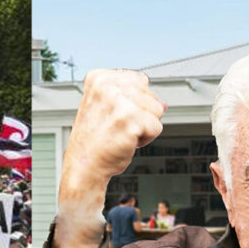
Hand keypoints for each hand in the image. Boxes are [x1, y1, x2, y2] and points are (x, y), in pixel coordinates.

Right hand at [53, 70, 166, 247]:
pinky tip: (125, 143)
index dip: (132, 103)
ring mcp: (119, 102)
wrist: (83, 169)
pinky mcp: (131, 119)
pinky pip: (157, 127)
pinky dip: (145, 140)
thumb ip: (134, 99)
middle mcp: (107, 85)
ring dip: (143, 126)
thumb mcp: (107, 111)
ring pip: (157, 109)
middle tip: (116, 128)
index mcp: (98, 78)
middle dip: (140, 115)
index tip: (111, 116)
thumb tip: (165, 104)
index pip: (139, 81)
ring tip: (120, 134)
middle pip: (150, 94)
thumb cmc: (93, 143)